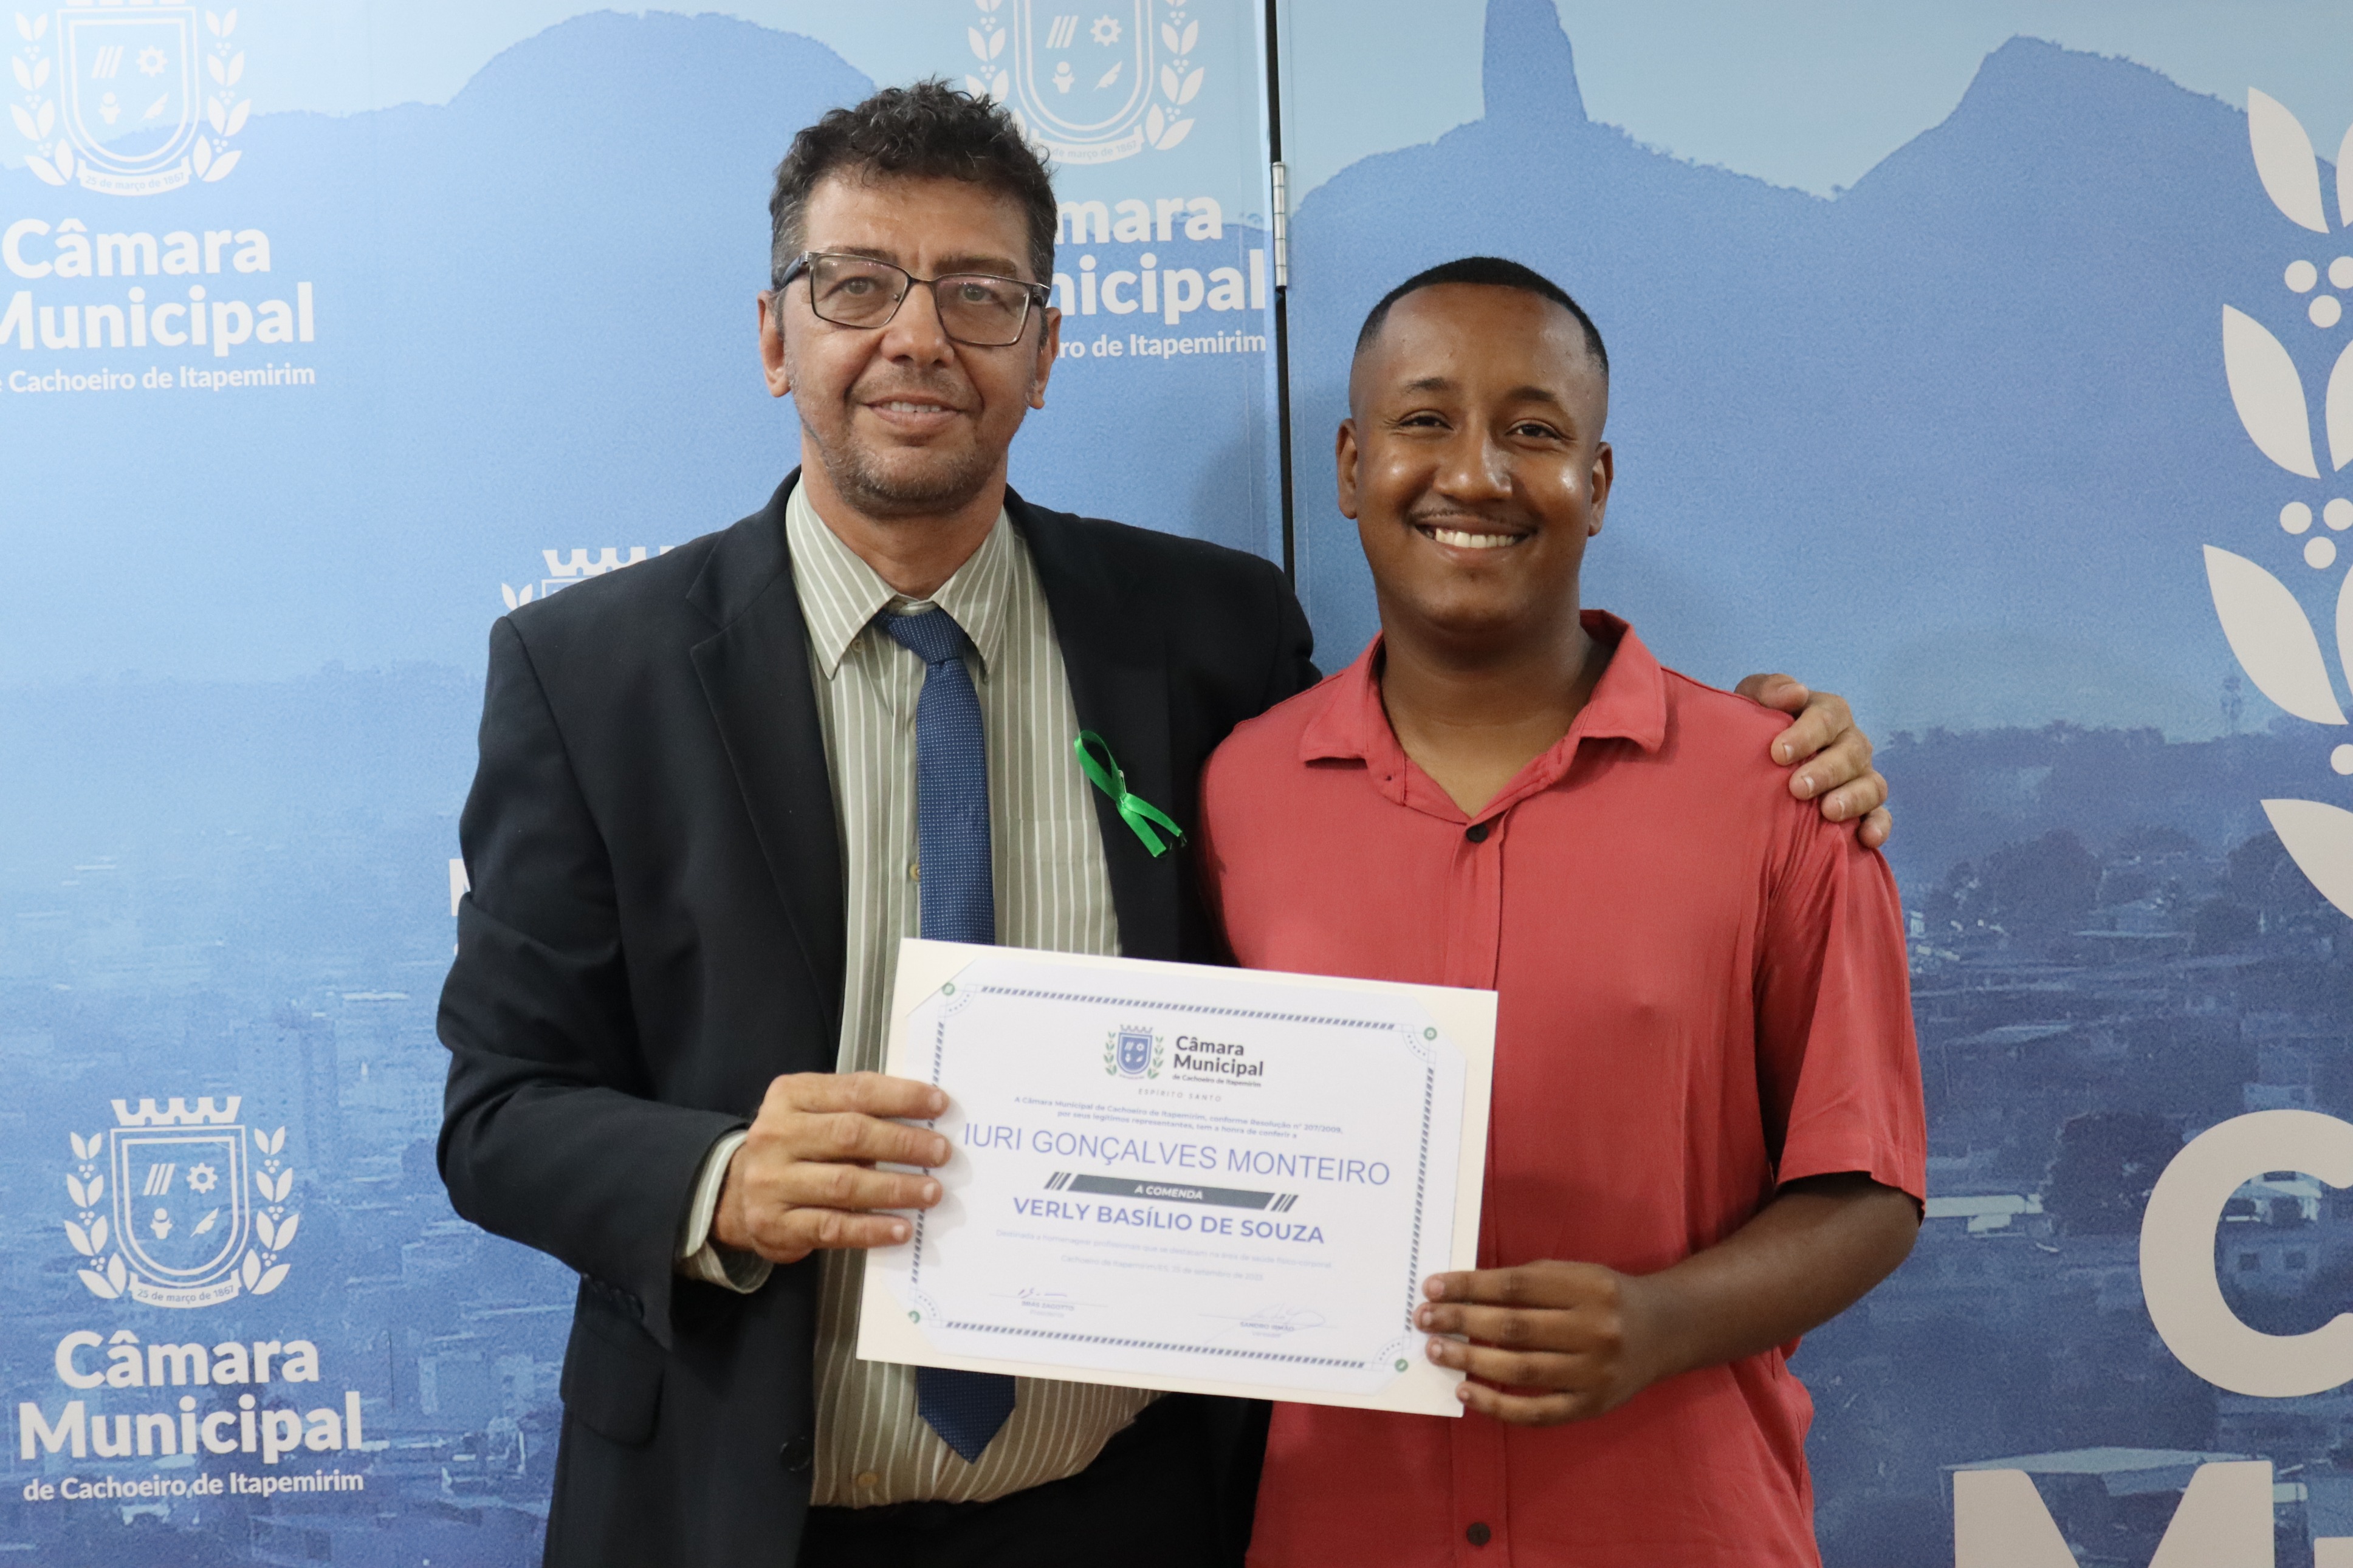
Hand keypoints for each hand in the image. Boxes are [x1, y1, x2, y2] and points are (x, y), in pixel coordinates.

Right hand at [711, 1071, 949, 1264]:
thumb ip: (857, 1107)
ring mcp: (771, 1181)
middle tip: (941, 1152)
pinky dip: (871, 1228)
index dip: (901, 1097)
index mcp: (791, 1096)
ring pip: (844, 1183)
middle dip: (904, 1144)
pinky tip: (901, 1229)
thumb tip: (925, 1116)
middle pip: (851, 1135)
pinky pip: (832, 1226)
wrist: (734, 1192)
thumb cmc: (794, 1146)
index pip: (855, 1090)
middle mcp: (776, 1134)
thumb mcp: (814, 1112)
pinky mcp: (774, 1224)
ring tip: (931, 1191)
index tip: (939, 1104)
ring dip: (895, 1188)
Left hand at [1415, 1260, 1669, 1425]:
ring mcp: (1595, 1373)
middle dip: (1462, 1322)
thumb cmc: (1604, 1297)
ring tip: (1436, 1351)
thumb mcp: (1574, 1274)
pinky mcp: (1592, 1405)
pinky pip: (1537, 1412)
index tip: (1431, 1288)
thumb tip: (1460, 1294)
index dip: (1468, 1287)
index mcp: (1587, 1287)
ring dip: (1471, 1361)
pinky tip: (1465, 1392)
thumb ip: (1526, 1283)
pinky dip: (1497, 1404)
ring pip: (1521, 1370)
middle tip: (1424, 1320)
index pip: (1514, 1287)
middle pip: (1515, 1327)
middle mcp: (1595, 1330)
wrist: (1665, 1330)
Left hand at [1734, 674, 1891, 849]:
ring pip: (1872, 785)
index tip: (1778, 753)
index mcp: (1827, 714)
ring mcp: (1860, 776)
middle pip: (1851, 752)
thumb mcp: (1752, 702)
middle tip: (1797, 788)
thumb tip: (1796, 692)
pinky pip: (1881, 816)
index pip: (1826, 716)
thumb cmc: (1754, 729)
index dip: (1806, 734)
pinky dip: (1878, 825)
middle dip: (1826, 771)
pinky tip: (1866, 838)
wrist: (1754, 763)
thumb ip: (1769, 690)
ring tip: (1828, 812)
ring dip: (1854, 798)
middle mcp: (1849, 743)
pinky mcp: (1865, 808)